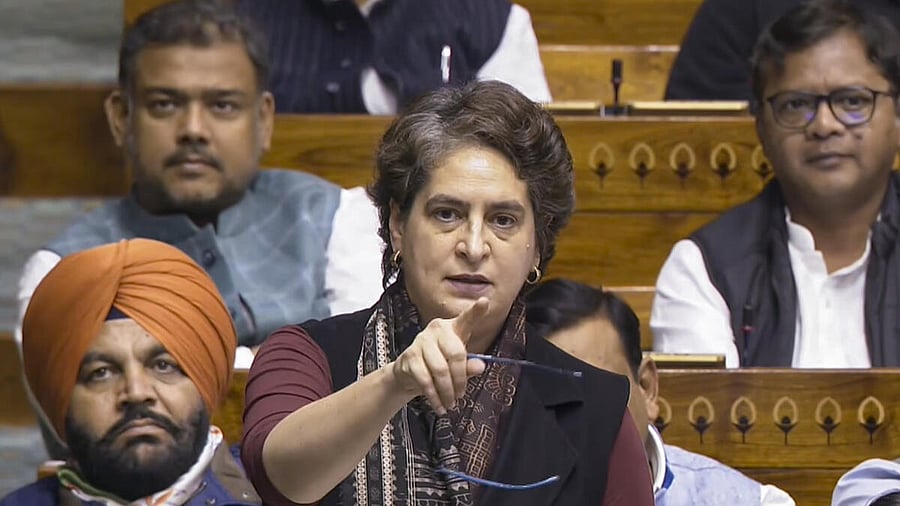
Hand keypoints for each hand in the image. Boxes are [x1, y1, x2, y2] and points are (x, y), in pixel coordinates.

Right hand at [390, 297, 489, 413]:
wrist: (408, 373)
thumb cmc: (438, 364)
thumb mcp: (457, 366)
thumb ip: (469, 366)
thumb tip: (480, 367)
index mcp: (452, 328)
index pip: (466, 319)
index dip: (476, 311)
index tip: (484, 302)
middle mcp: (436, 330)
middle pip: (456, 354)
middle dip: (460, 379)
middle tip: (461, 395)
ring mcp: (421, 342)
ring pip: (440, 370)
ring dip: (447, 391)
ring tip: (451, 403)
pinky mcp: (410, 356)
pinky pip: (425, 379)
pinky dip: (434, 396)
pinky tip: (439, 405)